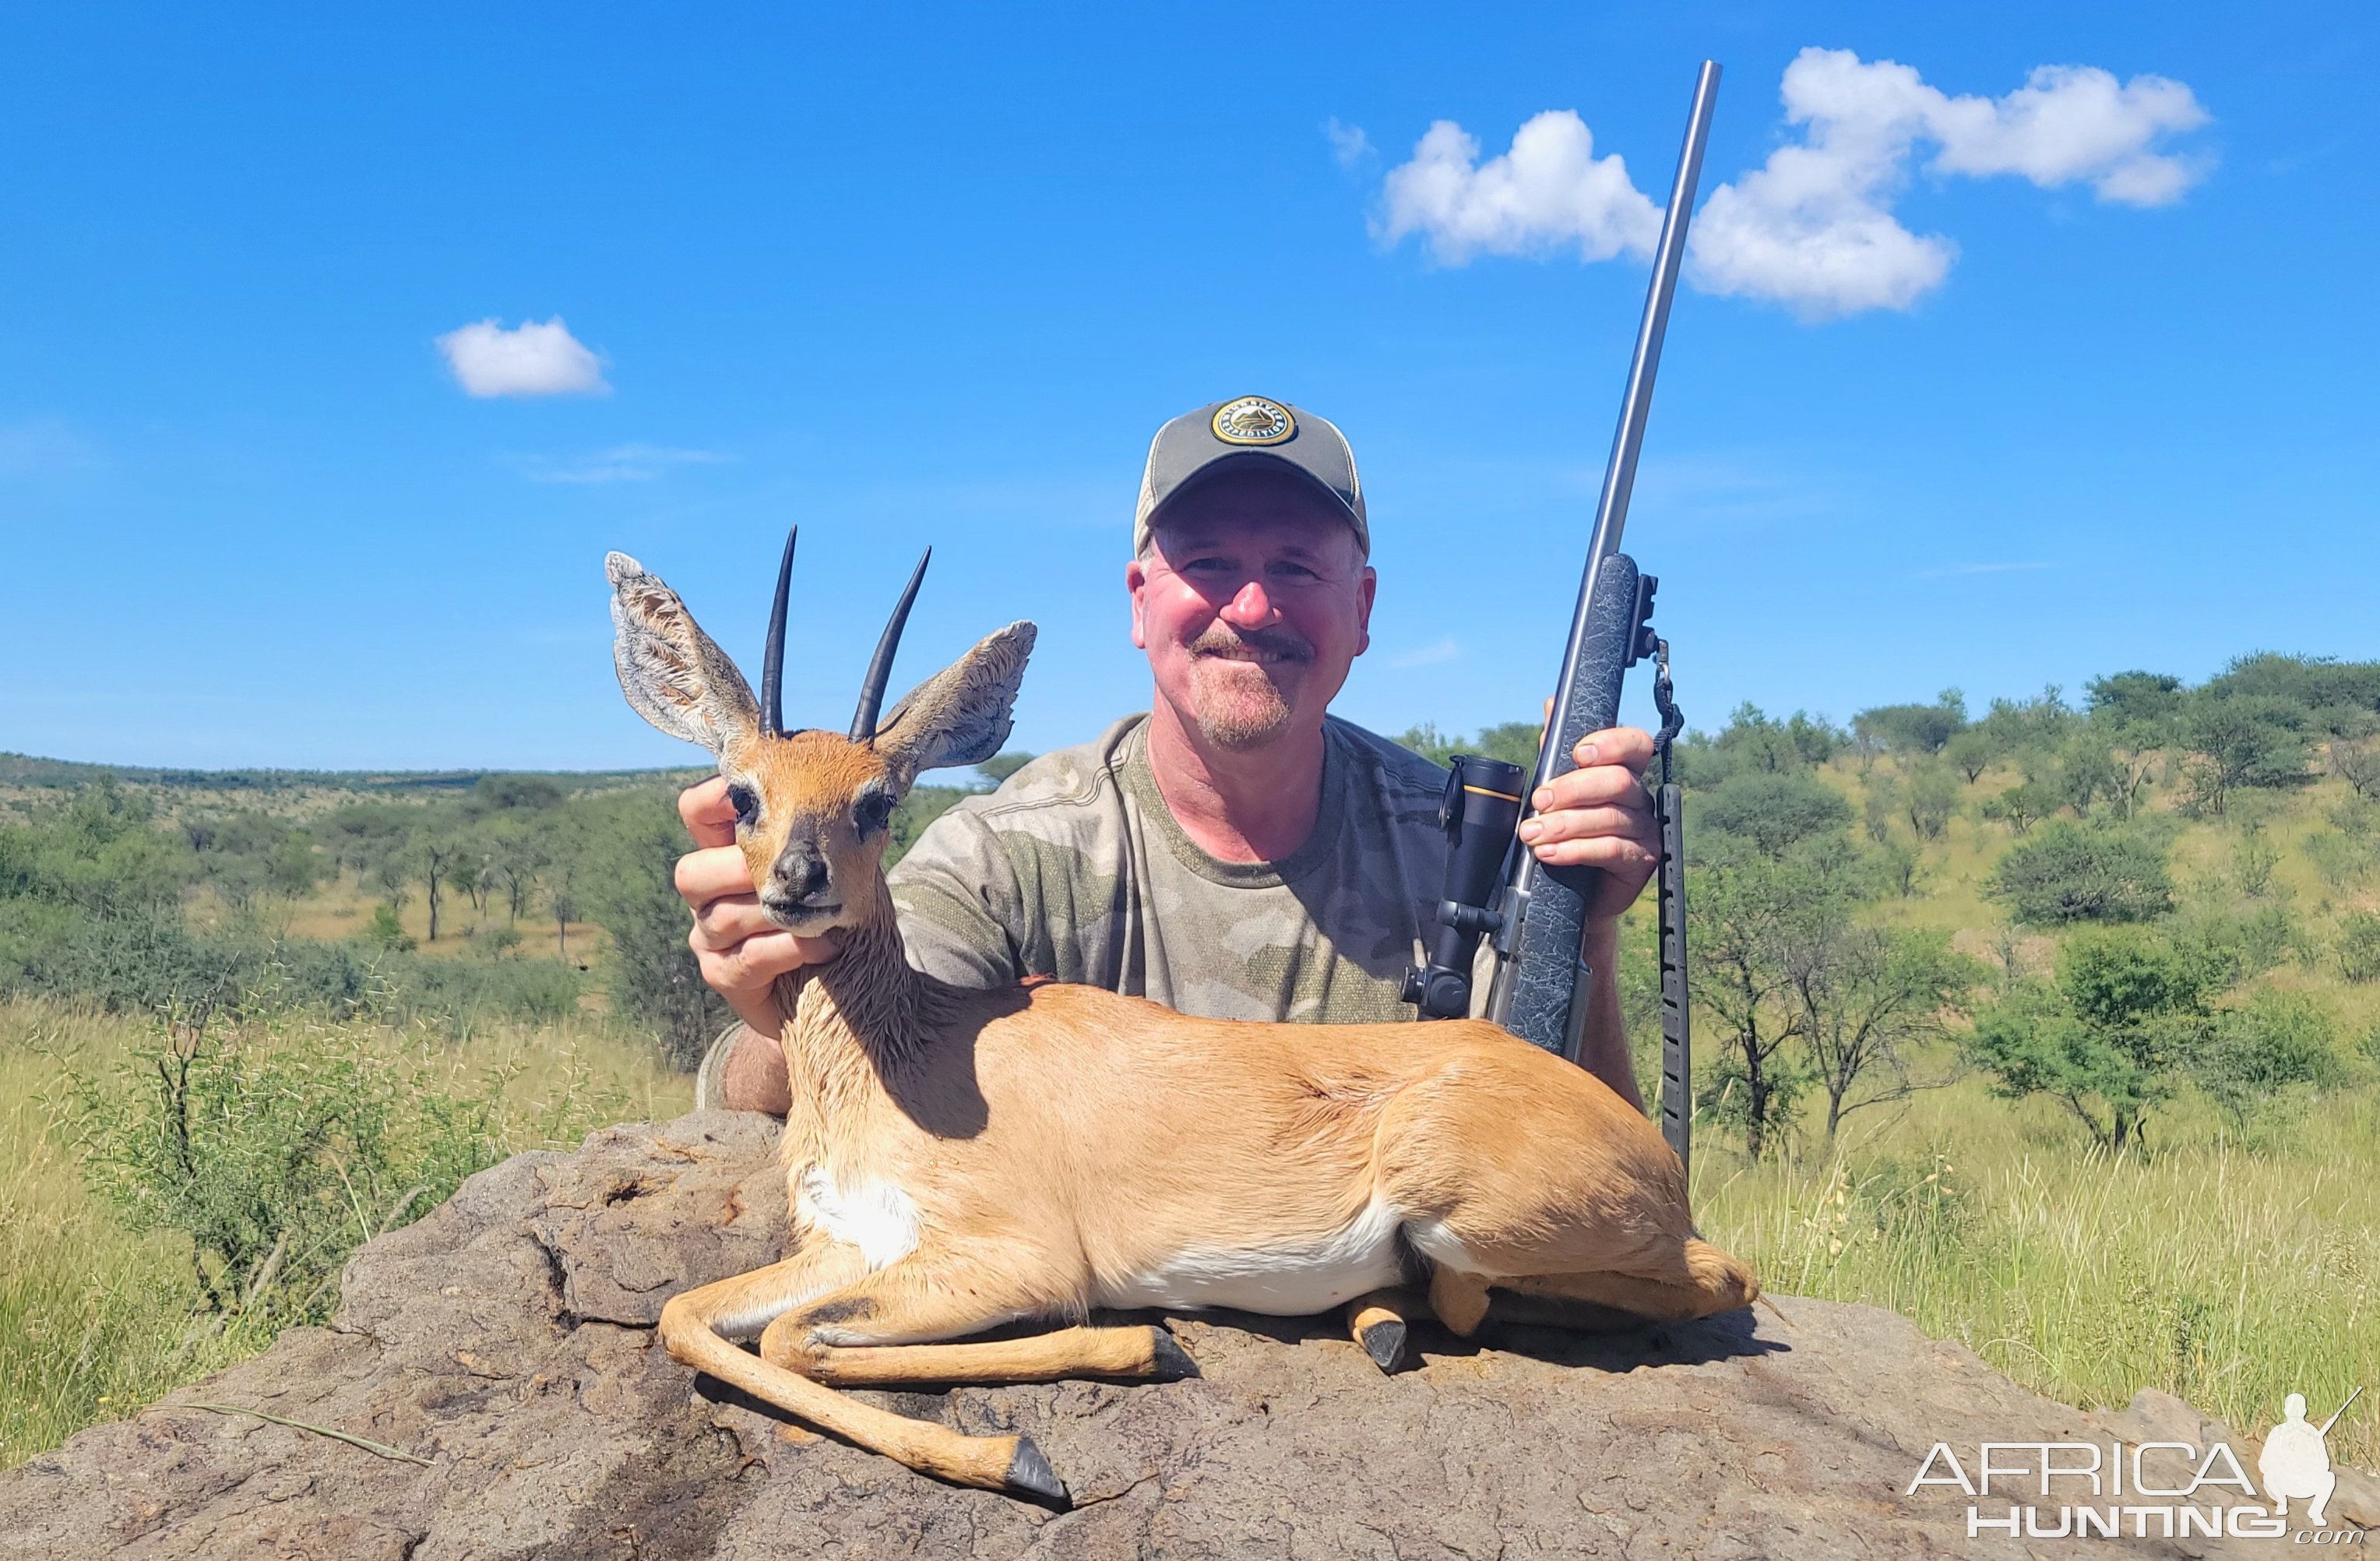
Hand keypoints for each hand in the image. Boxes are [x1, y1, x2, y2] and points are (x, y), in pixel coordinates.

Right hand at [676, 776, 841, 1038]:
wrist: (845, 985)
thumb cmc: (840, 912)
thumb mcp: (841, 864)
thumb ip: (829, 833)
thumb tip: (849, 794)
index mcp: (728, 852)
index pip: (696, 813)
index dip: (713, 798)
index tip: (754, 794)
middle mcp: (708, 894)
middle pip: (691, 872)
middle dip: (740, 869)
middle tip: (792, 874)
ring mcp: (709, 938)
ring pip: (721, 917)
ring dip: (777, 914)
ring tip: (822, 916)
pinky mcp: (723, 976)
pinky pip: (746, 959)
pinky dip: (790, 949)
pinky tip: (827, 946)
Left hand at [1514, 723, 1659, 923]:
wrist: (1573, 890)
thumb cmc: (1568, 831)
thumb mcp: (1557, 789)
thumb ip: (1556, 750)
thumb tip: (1552, 704)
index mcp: (1624, 772)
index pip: (1635, 744)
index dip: (1611, 744)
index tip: (1578, 754)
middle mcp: (1641, 797)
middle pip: (1617, 781)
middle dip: (1572, 789)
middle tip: (1538, 801)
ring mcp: (1646, 829)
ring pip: (1610, 817)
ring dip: (1565, 825)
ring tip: (1532, 834)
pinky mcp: (1642, 861)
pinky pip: (1612, 849)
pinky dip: (1576, 850)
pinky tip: (1550, 854)